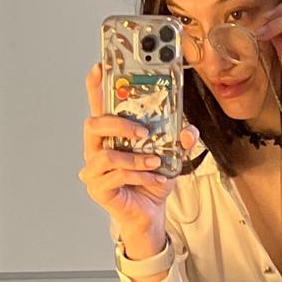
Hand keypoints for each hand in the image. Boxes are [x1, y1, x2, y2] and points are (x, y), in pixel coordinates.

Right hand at [80, 63, 198, 242]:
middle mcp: (96, 149)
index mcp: (110, 135)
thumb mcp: (171, 156)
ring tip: (155, 161)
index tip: (100, 67)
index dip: (96, 86)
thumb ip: (180, 140)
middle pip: (93, 124)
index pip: (98, 106)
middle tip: (143, 130)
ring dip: (135, 157)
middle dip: (119, 124)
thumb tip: (188, 130)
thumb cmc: (151, 181)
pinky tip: (153, 177)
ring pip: (107, 154)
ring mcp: (93, 170)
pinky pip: (117, 176)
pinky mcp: (98, 189)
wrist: (151, 213)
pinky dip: (139, 175)